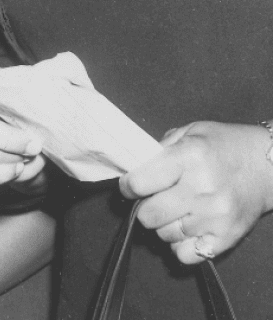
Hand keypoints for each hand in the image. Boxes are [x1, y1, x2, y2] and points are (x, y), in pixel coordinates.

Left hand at [121, 121, 272, 264]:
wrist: (270, 166)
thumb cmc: (226, 146)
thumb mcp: (191, 132)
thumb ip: (159, 149)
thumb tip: (132, 169)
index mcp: (189, 158)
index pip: (140, 183)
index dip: (128, 186)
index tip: (130, 186)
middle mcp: (202, 189)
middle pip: (149, 214)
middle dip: (145, 206)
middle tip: (155, 198)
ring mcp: (215, 216)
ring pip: (164, 234)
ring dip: (164, 224)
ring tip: (177, 209)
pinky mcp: (227, 237)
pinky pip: (186, 254)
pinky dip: (180, 244)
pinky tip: (187, 228)